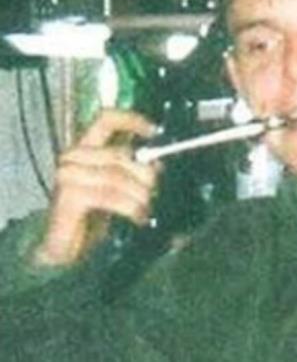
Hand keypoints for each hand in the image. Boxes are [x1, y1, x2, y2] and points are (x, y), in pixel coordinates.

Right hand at [33, 110, 159, 265]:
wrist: (66, 248)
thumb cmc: (94, 216)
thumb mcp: (119, 187)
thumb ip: (133, 170)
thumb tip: (158, 163)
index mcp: (86, 148)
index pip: (106, 120)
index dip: (131, 120)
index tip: (155, 131)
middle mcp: (74, 156)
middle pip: (122, 154)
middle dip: (146, 174)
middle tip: (156, 192)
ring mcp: (68, 175)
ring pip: (118, 176)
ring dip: (140, 195)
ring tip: (147, 209)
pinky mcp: (69, 196)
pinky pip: (111, 195)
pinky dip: (131, 207)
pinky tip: (138, 217)